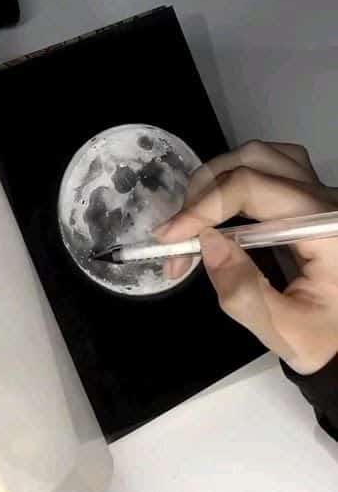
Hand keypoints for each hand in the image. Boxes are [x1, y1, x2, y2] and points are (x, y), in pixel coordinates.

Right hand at [156, 141, 337, 374]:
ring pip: (260, 156)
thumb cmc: (325, 335)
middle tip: (177, 236)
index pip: (252, 189)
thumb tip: (206, 242)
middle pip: (253, 162)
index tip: (168, 238)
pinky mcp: (310, 196)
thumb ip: (245, 292)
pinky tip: (223, 207)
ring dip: (218, 179)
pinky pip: (271, 165)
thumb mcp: (286, 332)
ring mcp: (320, 192)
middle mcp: (325, 199)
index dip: (204, 207)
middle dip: (203, 193)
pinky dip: (237, 177)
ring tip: (195, 218)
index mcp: (324, 227)